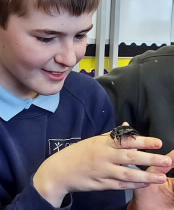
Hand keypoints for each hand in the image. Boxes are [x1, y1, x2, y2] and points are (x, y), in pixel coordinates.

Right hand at [33, 124, 171, 206]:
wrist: (60, 170)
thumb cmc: (78, 152)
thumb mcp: (94, 140)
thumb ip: (112, 135)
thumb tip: (126, 125)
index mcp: (103, 142)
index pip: (126, 140)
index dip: (143, 141)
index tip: (158, 143)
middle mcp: (104, 156)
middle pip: (130, 157)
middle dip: (150, 159)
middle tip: (166, 161)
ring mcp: (103, 171)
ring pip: (128, 174)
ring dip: (146, 176)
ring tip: (161, 177)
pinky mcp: (101, 184)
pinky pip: (120, 184)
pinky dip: (133, 185)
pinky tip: (145, 184)